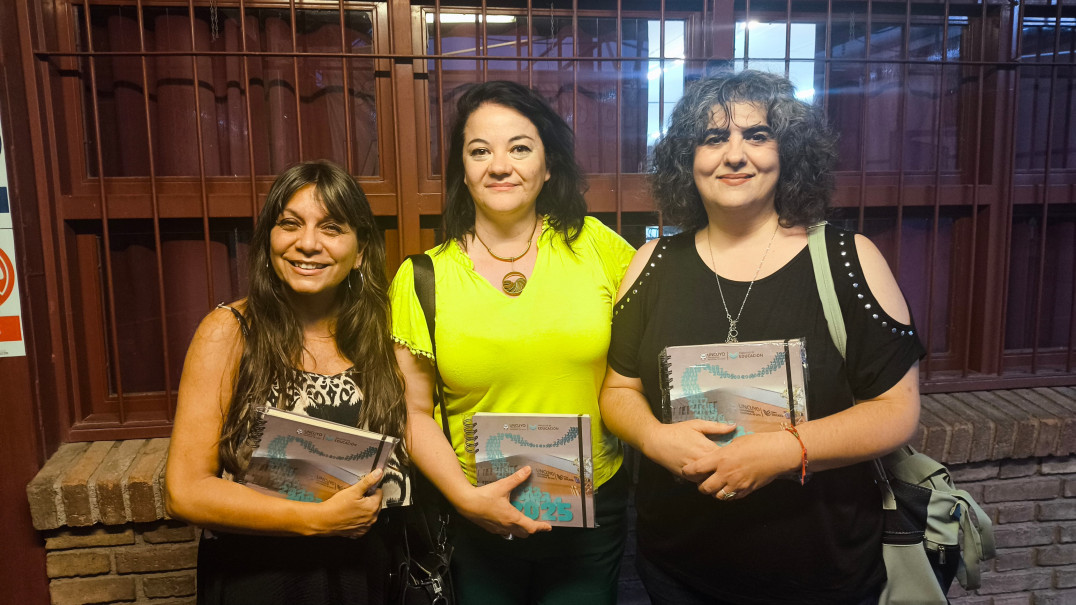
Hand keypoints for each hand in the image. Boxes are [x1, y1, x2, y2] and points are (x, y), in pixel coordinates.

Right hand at [313, 468, 384, 537]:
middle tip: (355, 498)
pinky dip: (359, 519)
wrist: (324, 520)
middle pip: (376, 503)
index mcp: (373, 507)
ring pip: (370, 513)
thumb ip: (368, 481)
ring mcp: (365, 526)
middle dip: (368, 499)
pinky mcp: (359, 532)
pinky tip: (350, 514)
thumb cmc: (337, 506)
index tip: (362, 490)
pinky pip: (363, 523)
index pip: (379, 493)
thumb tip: (378, 473)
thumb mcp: (353, 490)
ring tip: (352, 506)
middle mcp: (372, 518)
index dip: (370, 489)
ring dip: (364, 509)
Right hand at [456, 466, 551, 538]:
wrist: (466, 503)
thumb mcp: (502, 486)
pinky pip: (504, 532)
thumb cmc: (485, 496)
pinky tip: (506, 519)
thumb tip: (528, 470)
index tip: (548, 527)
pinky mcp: (490, 529)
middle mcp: (507, 526)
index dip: (541, 527)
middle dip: (531, 529)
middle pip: (524, 533)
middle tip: (535, 521)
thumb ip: (516, 479)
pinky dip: (509, 528)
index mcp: (512, 517)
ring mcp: (498, 529)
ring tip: (522, 520)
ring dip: (520, 530)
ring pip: (513, 534)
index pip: (531, 527)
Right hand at [641, 420, 734, 479]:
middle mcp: (701, 462)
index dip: (735, 458)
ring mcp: (693, 472)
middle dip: (728, 470)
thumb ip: (716, 427)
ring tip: (725, 474)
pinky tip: (711, 477)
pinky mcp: (686, 477)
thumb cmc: (677, 431)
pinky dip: (707, 480)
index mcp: (706, 448)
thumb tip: (733, 426)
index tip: (740, 456)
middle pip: (721, 472)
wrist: (656, 442)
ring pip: (711, 480)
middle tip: (736, 467)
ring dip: (718, 478)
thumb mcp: (697, 424)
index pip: (726, 458)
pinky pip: (700, 482)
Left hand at [681, 431, 799, 500]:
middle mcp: (726, 473)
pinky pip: (732, 497)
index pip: (697, 469)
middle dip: (701, 486)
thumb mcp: (735, 442)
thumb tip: (717, 454)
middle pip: (705, 487)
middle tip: (702, 481)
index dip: (688, 471)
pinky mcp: (746, 490)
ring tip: (716, 486)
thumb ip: (723, 451)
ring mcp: (736, 484)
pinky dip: (728, 494)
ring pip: (718, 496)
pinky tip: (729, 488)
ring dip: (715, 492)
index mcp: (721, 458)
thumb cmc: (757, 443)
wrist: (776, 453)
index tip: (686, 470)